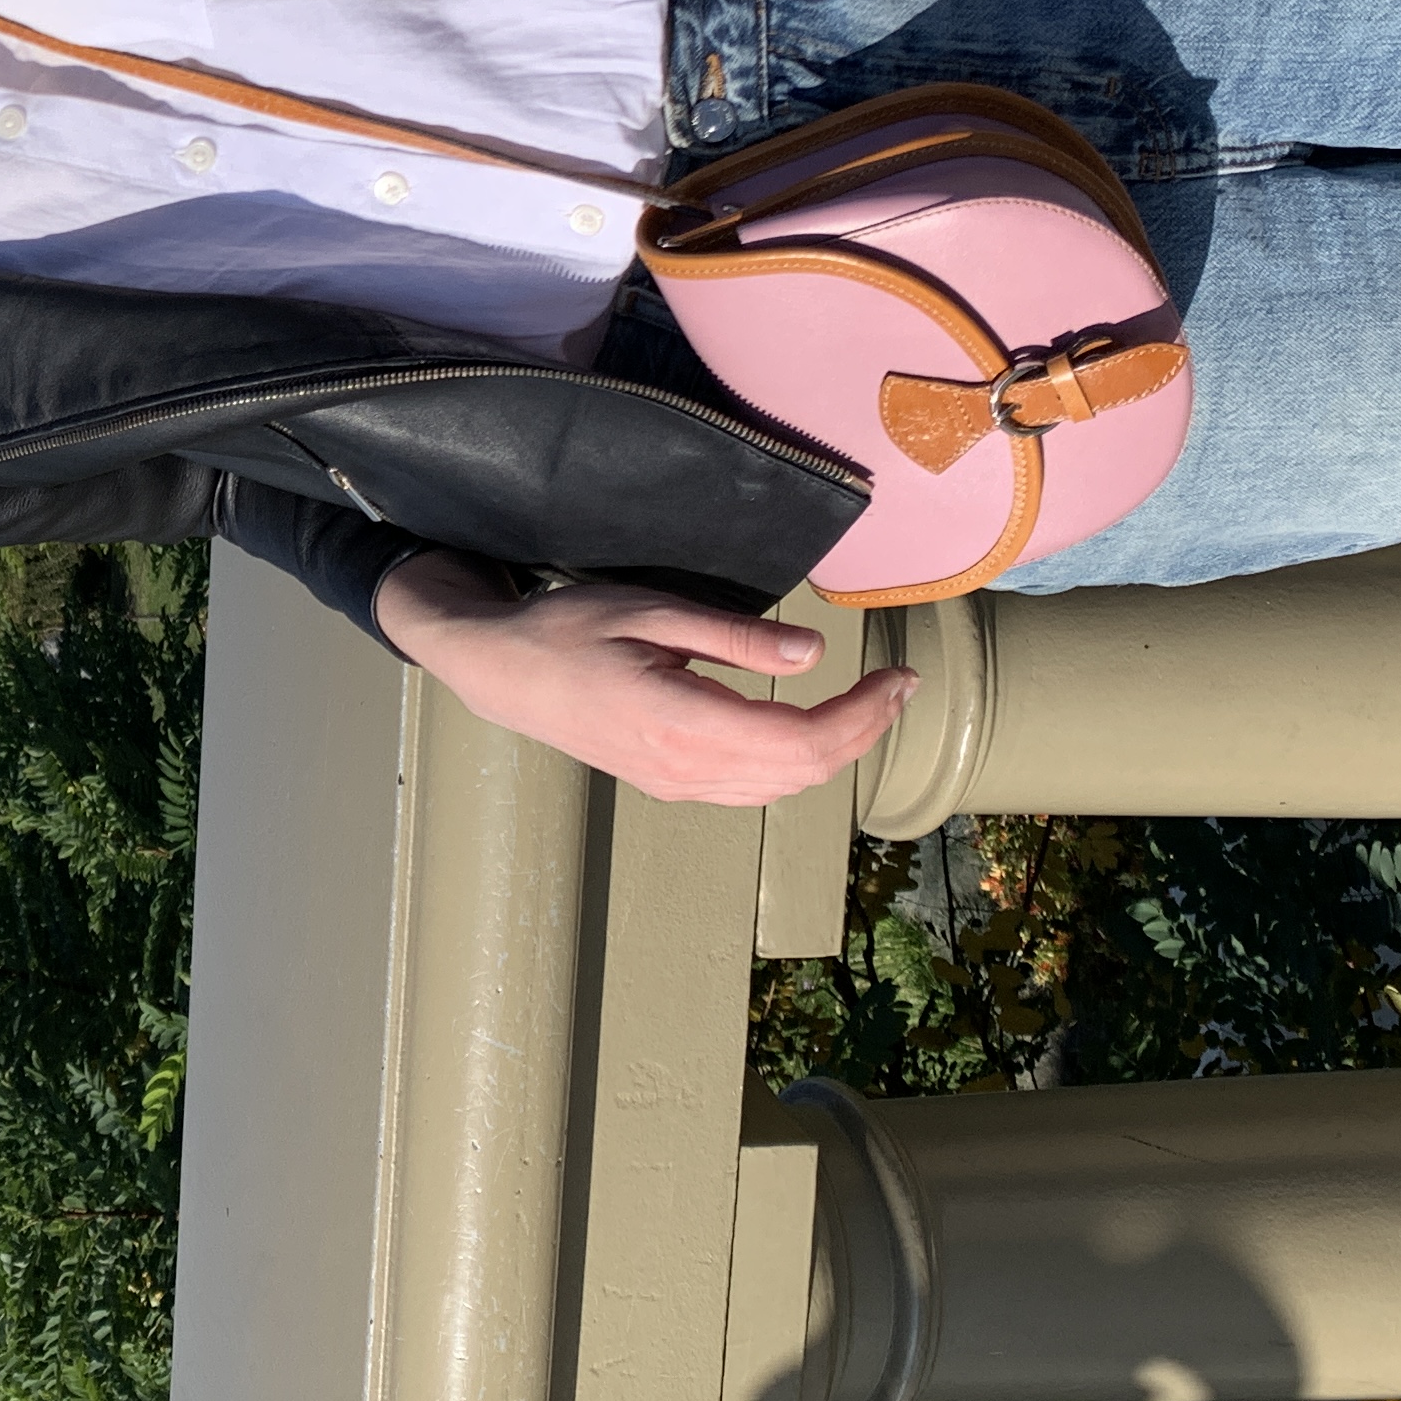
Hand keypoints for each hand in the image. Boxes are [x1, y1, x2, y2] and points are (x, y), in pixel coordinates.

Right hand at [373, 551, 914, 805]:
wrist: (500, 674)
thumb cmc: (566, 630)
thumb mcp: (650, 611)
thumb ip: (735, 637)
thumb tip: (815, 654)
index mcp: (683, 723)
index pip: (802, 739)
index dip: (864, 714)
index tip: (899, 675)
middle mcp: (685, 768)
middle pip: (804, 771)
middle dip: (865, 730)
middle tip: (899, 685)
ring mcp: (676, 784)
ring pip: (782, 787)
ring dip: (836, 751)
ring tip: (869, 704)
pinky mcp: (669, 784)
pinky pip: (752, 789)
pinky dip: (798, 764)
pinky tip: (810, 728)